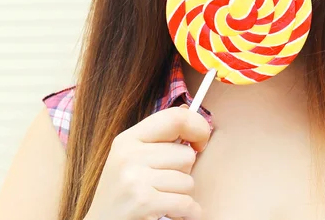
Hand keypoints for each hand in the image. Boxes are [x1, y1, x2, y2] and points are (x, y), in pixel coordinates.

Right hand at [85, 104, 209, 219]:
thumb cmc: (123, 194)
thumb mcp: (131, 159)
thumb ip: (158, 139)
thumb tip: (191, 113)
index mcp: (128, 139)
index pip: (174, 118)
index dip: (197, 126)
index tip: (201, 142)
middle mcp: (129, 155)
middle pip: (186, 154)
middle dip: (183, 173)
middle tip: (165, 185)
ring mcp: (134, 179)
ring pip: (188, 180)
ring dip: (182, 195)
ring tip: (163, 199)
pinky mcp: (143, 202)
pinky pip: (186, 203)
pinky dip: (188, 213)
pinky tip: (175, 214)